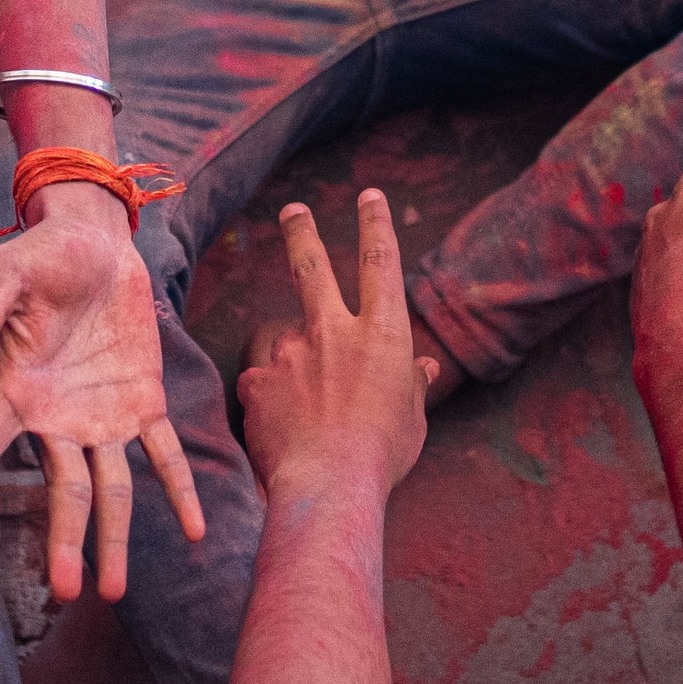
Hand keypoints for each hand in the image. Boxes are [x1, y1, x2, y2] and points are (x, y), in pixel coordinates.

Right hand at [0, 198, 206, 601]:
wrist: (98, 244)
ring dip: (113, 540)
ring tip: (112, 593)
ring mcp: (103, 419)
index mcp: (14, 394)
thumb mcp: (7, 269)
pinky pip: (164, 455)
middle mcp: (56, 421)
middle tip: (65, 593)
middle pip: (60, 493)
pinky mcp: (144, 404)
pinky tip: (195, 530)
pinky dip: (181, 490)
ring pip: (111, 491)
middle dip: (63, 542)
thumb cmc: (40, 255)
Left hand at [236, 189, 435, 500]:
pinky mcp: (258, 380)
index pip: (380, 262)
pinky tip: (282, 430)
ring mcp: (291, 353)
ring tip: (308, 416)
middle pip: (312, 267)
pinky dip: (271, 399)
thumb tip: (425, 369)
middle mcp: (333, 331)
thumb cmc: (382, 456)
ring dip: (295, 368)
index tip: (370, 196)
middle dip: (302, 232)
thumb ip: (413, 386)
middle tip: (293, 210)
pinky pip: (263, 384)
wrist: (329, 486)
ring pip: (288, 343)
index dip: (376, 225)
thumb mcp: (412, 419)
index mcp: (382, 334)